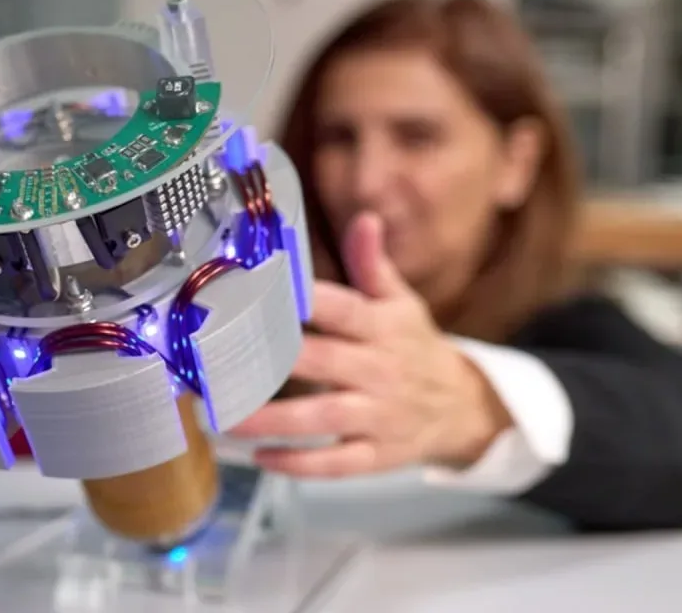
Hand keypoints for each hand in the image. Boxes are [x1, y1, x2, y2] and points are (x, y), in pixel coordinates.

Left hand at [229, 212, 512, 477]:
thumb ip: (373, 265)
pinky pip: (338, 464)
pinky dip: (301, 464)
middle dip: (272, 362)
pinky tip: (261, 458)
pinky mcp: (378, 456)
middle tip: (217, 361)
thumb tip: (364, 217)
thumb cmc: (413, 346)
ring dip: (272, 421)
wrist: (463, 407)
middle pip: (323, 362)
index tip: (256, 292)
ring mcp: (379, 416)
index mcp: (381, 327)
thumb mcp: (401, 303)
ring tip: (224, 418)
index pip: (341, 308)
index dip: (303, 301)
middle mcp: (379, 370)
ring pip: (322, 418)